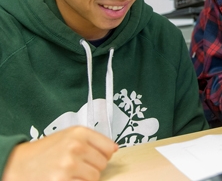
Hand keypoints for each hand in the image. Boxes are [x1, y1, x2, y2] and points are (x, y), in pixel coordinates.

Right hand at [2, 126, 118, 180]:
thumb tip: (114, 149)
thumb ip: (92, 140)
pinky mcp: (62, 180)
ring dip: (85, 178)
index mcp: (80, 132)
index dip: (103, 155)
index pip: (109, 148)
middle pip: (102, 164)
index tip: (93, 157)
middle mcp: (76, 146)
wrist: (19, 164)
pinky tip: (66, 179)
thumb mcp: (69, 136)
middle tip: (76, 166)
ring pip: (95, 177)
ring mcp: (69, 164)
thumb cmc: (46, 151)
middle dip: (92, 167)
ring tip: (70, 173)